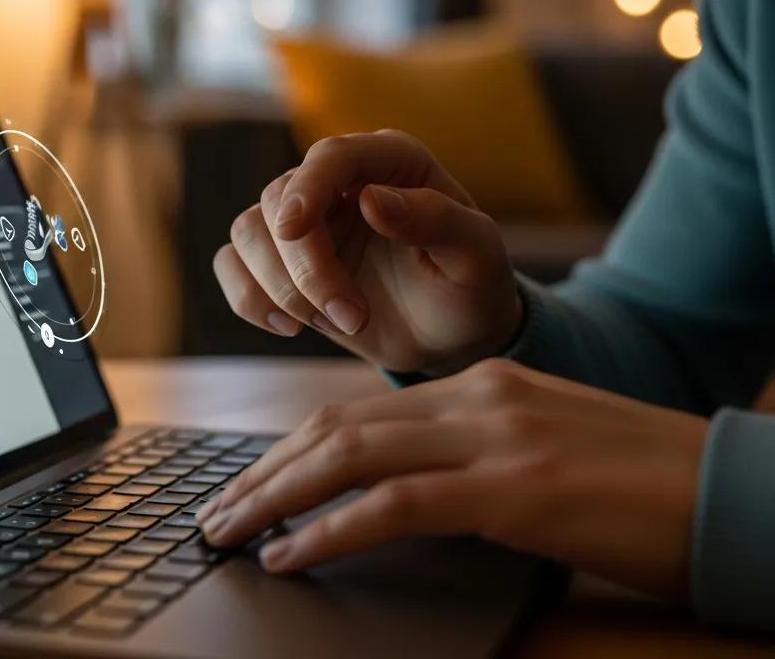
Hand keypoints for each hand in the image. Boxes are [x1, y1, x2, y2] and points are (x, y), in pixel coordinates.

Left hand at [198, 360, 708, 600]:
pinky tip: (294, 554)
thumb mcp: (540, 449)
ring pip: (350, 456)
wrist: (728, 486)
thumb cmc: (638, 480)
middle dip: (265, 471)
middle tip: (216, 510)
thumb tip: (397, 491)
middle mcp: (476, 399)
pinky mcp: (514, 490)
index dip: (292, 448)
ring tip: (229, 530)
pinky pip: (397, 506)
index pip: (358, 412)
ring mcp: (494, 438)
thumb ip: (470, 454)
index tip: (251, 482)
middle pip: (337, 428)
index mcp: (479, 386)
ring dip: (277, 496)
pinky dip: (333, 529)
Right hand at [213, 130, 521, 371]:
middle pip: (280, 201)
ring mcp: (305, 220)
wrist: (449, 334)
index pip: (331, 155)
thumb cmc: (469, 286)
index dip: (307, 187)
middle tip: (352, 318)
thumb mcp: (476, 256)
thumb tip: (370, 199)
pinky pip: (232, 264)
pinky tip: (290, 327)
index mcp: (390, 161)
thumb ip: (436, 220)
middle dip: (306, 267)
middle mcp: (339, 181)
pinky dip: (248, 297)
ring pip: (248, 231)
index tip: (293, 229)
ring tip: (336, 323)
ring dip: (280, 286)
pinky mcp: (279, 259)